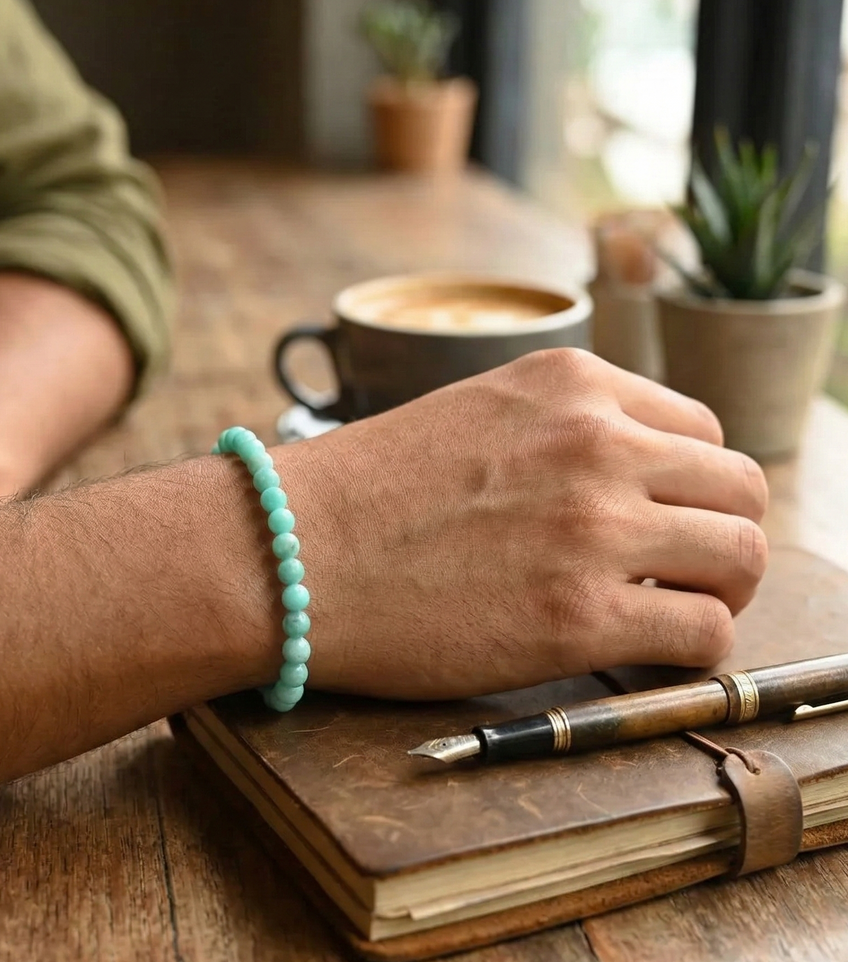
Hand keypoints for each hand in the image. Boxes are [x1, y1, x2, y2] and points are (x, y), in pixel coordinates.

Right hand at [276, 349, 767, 699]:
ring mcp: (594, 528)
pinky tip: (646, 650)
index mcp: (571, 384)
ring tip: (672, 612)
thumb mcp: (475, 413)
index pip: (701, 430)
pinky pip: (704, 633)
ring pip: (742, 555)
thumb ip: (561, 430)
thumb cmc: (367, 490)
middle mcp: (597, 442)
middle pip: (740, 487)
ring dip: (719, 589)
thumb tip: (630, 479)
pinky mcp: (579, 616)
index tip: (665, 520)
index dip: (691, 485)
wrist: (291, 550)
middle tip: (687, 572)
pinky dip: (693, 648)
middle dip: (723, 533)